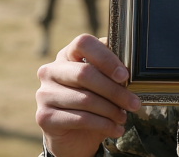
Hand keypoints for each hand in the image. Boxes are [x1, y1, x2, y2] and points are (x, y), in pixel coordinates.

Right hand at [36, 35, 140, 156]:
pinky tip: (115, 129)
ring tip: (124, 117)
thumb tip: (133, 65)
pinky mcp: (44, 117)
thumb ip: (112, 70)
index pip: (83, 43)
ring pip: (84, 99)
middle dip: (114, 90)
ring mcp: (44, 93)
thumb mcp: (104, 82)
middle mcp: (51, 71)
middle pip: (84, 73)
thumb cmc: (93, 101)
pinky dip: (103, 125)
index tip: (124, 75)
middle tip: (134, 103)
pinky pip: (80, 119)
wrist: (74, 136)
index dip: (106, 58)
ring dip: (111, 110)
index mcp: (67, 54)